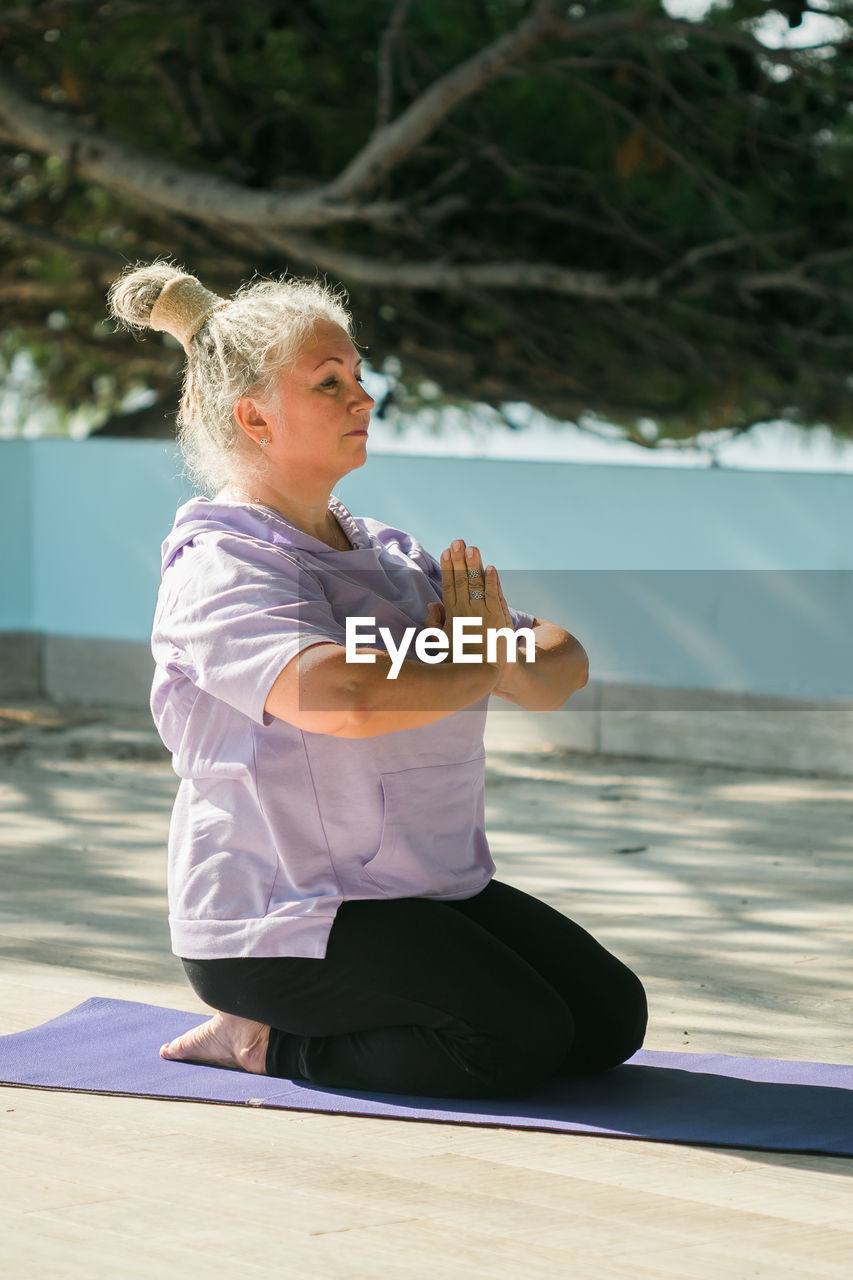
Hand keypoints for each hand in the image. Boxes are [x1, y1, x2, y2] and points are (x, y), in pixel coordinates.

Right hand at [436, 539, 511, 668]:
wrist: (480, 674)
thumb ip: (433, 622)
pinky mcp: (498, 620)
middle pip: (461, 581)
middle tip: (458, 541)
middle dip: (459, 560)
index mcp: (451, 615)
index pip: (448, 586)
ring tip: (472, 547)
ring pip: (476, 585)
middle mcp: (466, 612)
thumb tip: (433, 603)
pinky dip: (492, 583)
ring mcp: (483, 615)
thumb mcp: (438, 643)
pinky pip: (494, 597)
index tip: (446, 552)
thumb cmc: (457, 660)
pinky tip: (490, 569)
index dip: (447, 568)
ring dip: (474, 565)